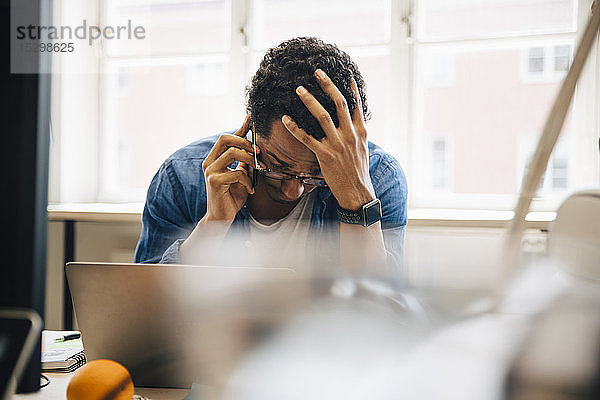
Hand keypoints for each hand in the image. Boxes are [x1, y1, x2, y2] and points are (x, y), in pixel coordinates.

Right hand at [202, 115, 256, 222]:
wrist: (221, 218)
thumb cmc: (231, 197)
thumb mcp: (240, 176)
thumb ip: (244, 163)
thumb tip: (253, 148)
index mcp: (214, 160)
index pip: (227, 138)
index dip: (239, 128)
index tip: (250, 119)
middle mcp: (209, 163)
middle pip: (225, 139)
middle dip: (244, 141)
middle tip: (258, 151)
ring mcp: (210, 171)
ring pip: (232, 153)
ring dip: (249, 160)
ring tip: (258, 169)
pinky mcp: (214, 181)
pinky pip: (236, 173)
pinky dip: (247, 180)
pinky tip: (250, 189)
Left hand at [281, 69, 374, 210]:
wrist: (358, 193)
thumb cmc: (358, 172)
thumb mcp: (362, 148)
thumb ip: (356, 132)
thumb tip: (353, 119)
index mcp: (361, 131)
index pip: (356, 104)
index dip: (351, 88)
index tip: (345, 74)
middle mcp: (351, 134)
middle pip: (339, 103)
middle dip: (328, 85)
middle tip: (317, 72)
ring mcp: (338, 145)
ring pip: (322, 116)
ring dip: (310, 100)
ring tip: (299, 89)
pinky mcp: (325, 156)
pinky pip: (307, 138)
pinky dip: (295, 128)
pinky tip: (285, 119)